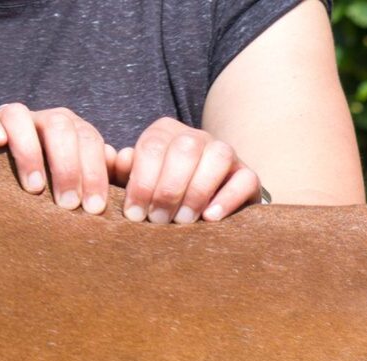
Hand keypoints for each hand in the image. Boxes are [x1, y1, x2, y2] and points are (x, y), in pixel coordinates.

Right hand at [0, 96, 117, 214]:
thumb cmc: (43, 194)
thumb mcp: (71, 187)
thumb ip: (97, 176)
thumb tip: (121, 164)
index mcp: (69, 131)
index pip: (88, 140)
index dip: (94, 173)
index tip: (94, 208)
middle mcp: (39, 120)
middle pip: (59, 125)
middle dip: (67, 167)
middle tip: (68, 205)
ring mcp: (5, 117)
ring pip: (20, 115)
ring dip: (30, 151)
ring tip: (34, 188)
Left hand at [114, 117, 262, 223]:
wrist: (198, 207)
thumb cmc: (157, 196)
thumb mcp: (135, 184)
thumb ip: (122, 173)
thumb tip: (119, 159)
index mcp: (164, 133)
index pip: (152, 147)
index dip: (141, 182)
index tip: (135, 214)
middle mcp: (196, 137)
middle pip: (185, 149)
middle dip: (168, 189)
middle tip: (158, 221)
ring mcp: (225, 153)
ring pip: (218, 156)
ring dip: (197, 191)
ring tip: (183, 220)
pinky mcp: (247, 175)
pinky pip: (245, 179)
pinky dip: (228, 198)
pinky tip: (209, 217)